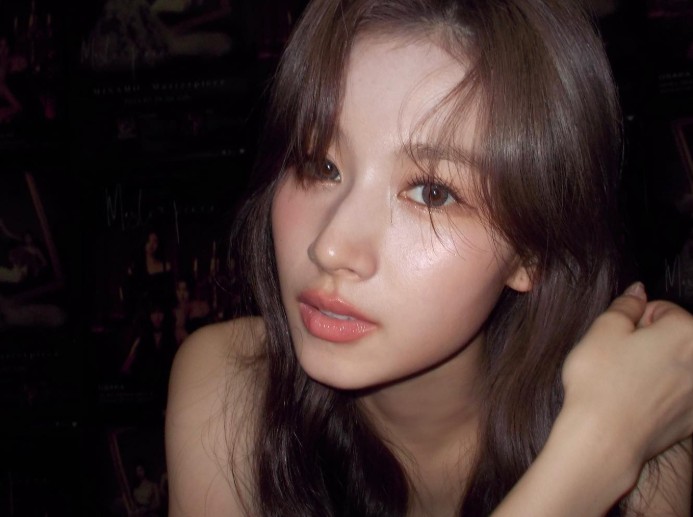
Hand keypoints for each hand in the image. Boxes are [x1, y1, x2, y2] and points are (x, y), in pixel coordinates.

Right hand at [561, 283, 692, 472]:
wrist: (604, 439)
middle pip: (674, 338)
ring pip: (675, 366)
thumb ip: (626, 305)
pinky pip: (679, 395)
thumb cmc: (600, 382)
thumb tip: (639, 291)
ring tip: (625, 383)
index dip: (633, 322)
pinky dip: (662, 395)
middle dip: (649, 343)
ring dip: (656, 368)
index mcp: (687, 332)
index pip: (662, 310)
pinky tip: (638, 403)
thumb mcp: (602, 330)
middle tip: (618, 361)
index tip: (617, 340)